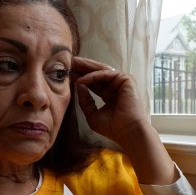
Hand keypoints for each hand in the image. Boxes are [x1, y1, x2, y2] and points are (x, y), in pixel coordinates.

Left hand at [72, 56, 176, 183]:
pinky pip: (106, 74)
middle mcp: (116, 87)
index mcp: (110, 95)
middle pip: (97, 74)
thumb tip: (78, 85)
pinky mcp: (126, 79)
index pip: (94, 83)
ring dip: (86, 67)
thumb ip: (85, 101)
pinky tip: (81, 79)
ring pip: (101, 70)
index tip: (68, 75)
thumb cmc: (113, 128)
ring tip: (73, 63)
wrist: (127, 132)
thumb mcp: (92, 114)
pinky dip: (93, 76)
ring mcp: (122, 82)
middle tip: (69, 62)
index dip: (81, 78)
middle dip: (83, 68)